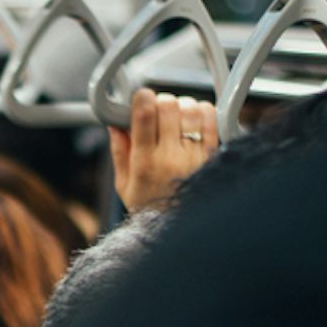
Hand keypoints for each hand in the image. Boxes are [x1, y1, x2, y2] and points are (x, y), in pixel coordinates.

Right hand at [108, 88, 218, 212]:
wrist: (177, 228)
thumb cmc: (149, 208)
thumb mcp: (124, 184)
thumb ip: (119, 151)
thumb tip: (114, 124)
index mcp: (144, 162)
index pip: (144, 115)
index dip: (142, 97)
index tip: (141, 98)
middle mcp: (170, 157)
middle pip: (168, 105)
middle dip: (161, 101)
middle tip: (158, 111)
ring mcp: (193, 156)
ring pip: (190, 108)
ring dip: (181, 105)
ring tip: (176, 116)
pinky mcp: (211, 155)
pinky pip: (211, 118)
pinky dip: (202, 111)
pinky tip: (193, 119)